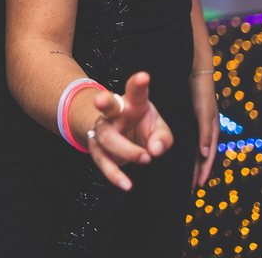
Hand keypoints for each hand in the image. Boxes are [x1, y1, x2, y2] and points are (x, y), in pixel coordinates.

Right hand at [85, 71, 172, 190]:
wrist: (121, 136)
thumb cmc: (142, 127)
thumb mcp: (158, 129)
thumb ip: (163, 138)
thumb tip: (155, 151)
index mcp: (133, 102)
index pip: (135, 91)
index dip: (138, 84)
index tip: (144, 76)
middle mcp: (115, 113)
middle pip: (108, 106)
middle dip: (103, 101)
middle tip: (101, 101)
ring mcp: (103, 130)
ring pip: (107, 137)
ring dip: (125, 149)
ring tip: (145, 158)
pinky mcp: (98, 149)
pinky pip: (103, 161)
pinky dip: (115, 175)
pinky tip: (126, 184)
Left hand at [190, 70, 218, 187]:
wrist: (196, 69)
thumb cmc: (201, 91)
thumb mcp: (203, 112)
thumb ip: (205, 132)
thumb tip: (204, 154)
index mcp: (212, 129)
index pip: (207, 156)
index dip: (202, 171)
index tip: (196, 187)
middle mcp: (206, 128)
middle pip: (201, 155)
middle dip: (197, 171)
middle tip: (189, 188)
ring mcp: (199, 123)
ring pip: (195, 149)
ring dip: (191, 163)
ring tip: (184, 177)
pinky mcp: (191, 118)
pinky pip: (190, 139)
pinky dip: (187, 150)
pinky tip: (178, 155)